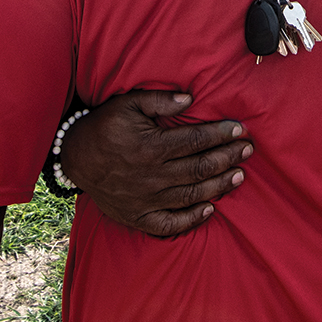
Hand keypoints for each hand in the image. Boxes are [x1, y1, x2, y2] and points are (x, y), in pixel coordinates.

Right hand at [60, 90, 252, 236]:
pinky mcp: (138, 216)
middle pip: (200, 168)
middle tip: (247, 150)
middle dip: (228, 158)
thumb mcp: (127, 104)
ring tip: (239, 175)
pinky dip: (192, 218)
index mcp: (151, 147)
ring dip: (219, 185)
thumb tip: (190, 99)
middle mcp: (152, 176)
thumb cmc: (104, 127)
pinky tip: (210, 209)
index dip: (221, 135)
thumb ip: (158, 100)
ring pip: (192, 194)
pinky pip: (170, 223)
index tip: (239, 129)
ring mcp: (146, 200)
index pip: (196, 141)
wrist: (74, 158)